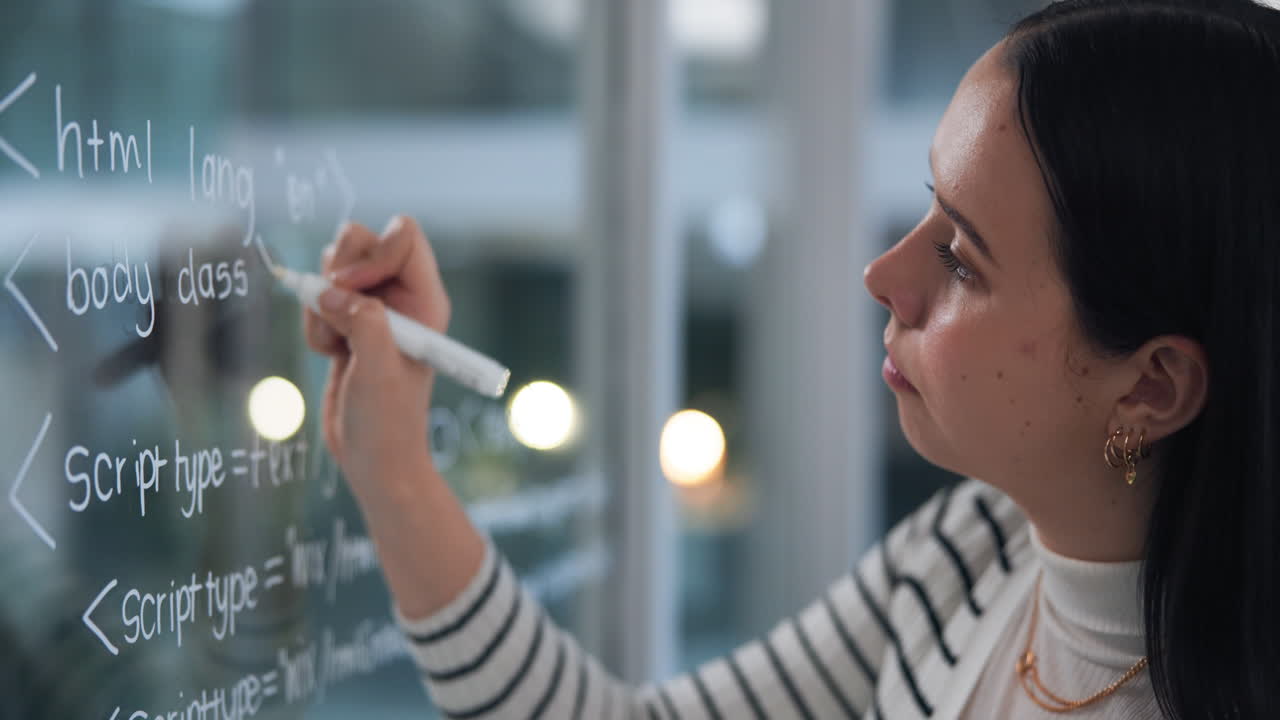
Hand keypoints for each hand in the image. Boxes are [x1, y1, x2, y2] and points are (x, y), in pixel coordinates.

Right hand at [303, 215, 450, 491]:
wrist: (373, 458)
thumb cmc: (388, 421)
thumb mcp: (378, 370)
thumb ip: (362, 321)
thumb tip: (331, 290)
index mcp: (426, 299)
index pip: (404, 235)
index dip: (373, 253)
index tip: (352, 288)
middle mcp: (402, 297)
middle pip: (361, 240)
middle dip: (337, 274)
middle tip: (338, 315)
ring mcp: (374, 308)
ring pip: (332, 267)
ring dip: (321, 303)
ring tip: (337, 345)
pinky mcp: (348, 322)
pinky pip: (317, 297)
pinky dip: (314, 323)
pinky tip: (332, 355)